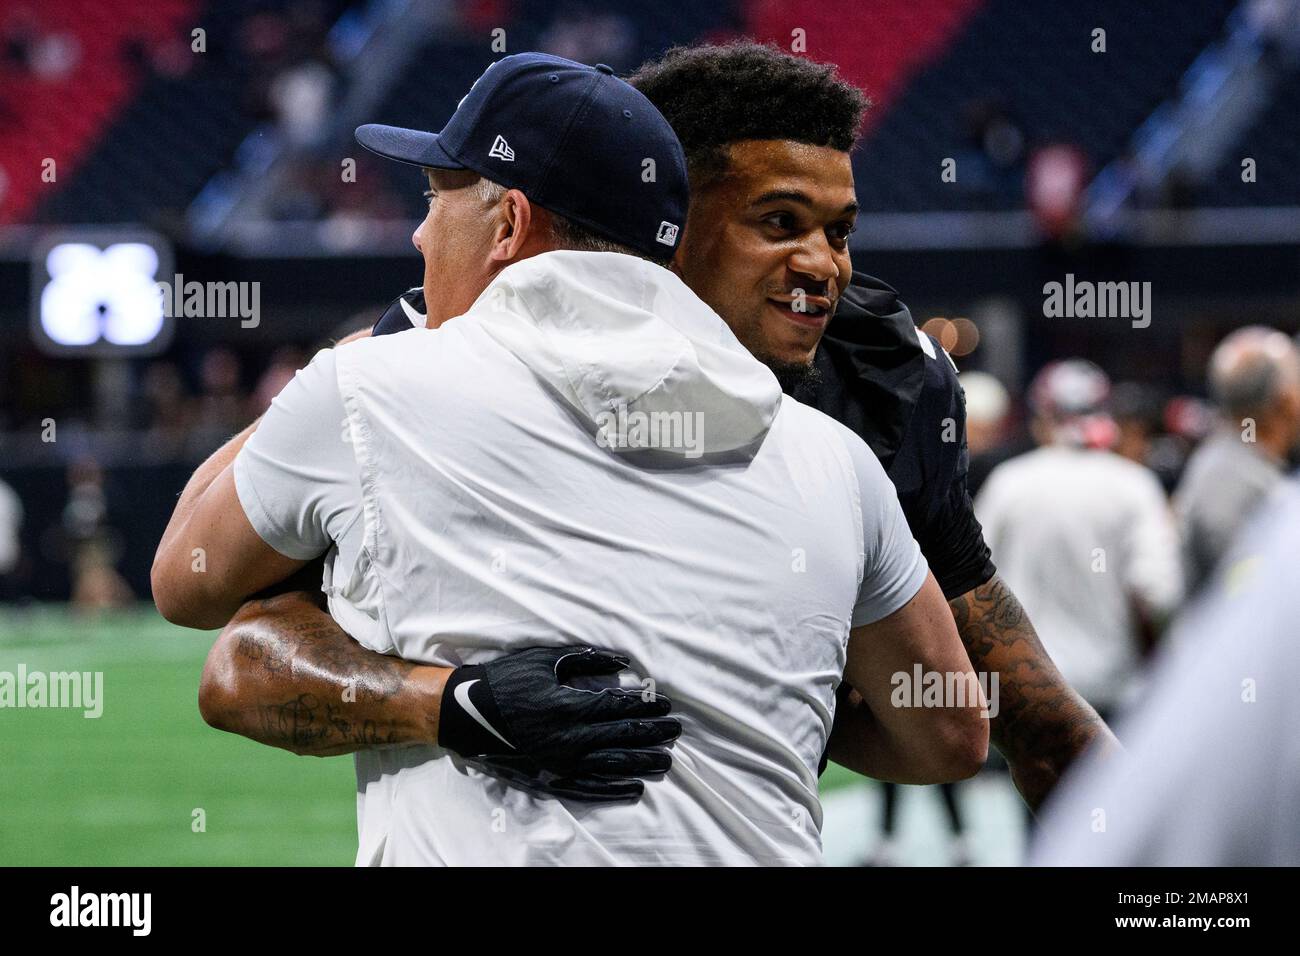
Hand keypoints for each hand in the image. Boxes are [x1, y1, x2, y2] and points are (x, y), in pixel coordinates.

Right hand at [439, 646, 678, 798]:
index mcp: (567, 706)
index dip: (645, 707)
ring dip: (642, 762)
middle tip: (676, 731)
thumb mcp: (544, 660)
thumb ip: (585, 660)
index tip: (666, 705)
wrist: (467, 713)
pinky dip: (614, 789)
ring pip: (611, 764)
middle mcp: (567, 738)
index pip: (618, 708)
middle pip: (621, 737)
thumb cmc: (506, 680)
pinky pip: (589, 787)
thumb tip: (622, 662)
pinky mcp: (550, 776)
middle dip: (652, 734)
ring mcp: (559, 761)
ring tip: (666, 760)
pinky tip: (635, 788)